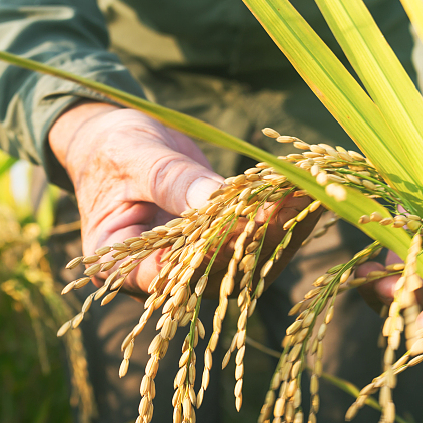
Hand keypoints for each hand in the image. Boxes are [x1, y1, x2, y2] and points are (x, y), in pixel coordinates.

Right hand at [49, 102, 314, 294]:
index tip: (244, 224)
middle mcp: (160, 279)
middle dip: (256, 238)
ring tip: (310, 193)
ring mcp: (193, 268)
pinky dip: (281, 218)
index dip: (207, 254)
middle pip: (213, 273)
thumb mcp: (134, 157)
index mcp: (120, 266)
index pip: (166, 275)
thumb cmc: (112, 149)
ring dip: (280, 230)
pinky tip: (306, 192)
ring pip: (243, 264)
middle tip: (291, 203)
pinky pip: (253, 243)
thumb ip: (171, 181)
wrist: (116, 144)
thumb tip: (214, 199)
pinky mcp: (219, 250)